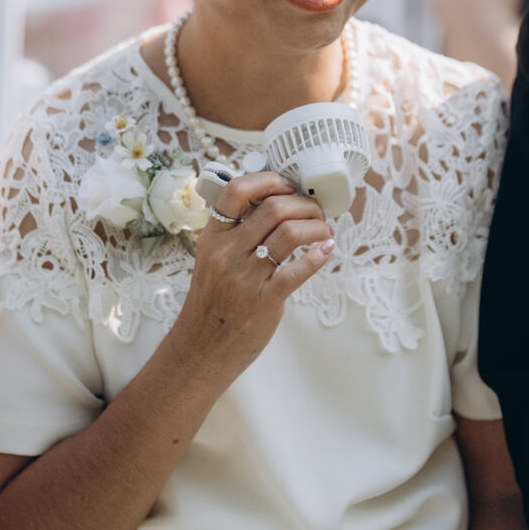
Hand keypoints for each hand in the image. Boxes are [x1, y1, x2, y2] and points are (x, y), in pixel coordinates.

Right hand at [170, 172, 333, 376]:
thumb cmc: (213, 301)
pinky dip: (319, 255)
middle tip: (315, 210)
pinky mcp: (264, 299)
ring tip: (322, 230)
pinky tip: (326, 249)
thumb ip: (236, 234)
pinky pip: (299, 269)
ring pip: (289, 233)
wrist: (202, 347)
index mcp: (211, 237)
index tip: (289, 186)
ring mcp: (245, 276)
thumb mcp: (212, 259)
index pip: (236, 191)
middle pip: (273, 208)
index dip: (269, 181)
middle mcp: (226, 253)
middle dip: (304, 204)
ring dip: (315, 226)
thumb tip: (275, 204)